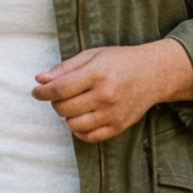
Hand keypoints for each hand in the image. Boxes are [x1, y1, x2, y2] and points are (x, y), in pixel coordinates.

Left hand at [32, 40, 192, 142]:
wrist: (155, 73)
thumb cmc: (121, 61)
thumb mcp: (93, 55)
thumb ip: (65, 68)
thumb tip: (40, 80)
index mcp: (98, 74)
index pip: (59, 89)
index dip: (42, 92)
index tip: (37, 92)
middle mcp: (105, 96)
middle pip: (64, 108)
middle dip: (56, 102)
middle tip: (61, 95)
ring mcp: (113, 114)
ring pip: (73, 124)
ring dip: (68, 116)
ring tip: (75, 105)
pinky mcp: (119, 126)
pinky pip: (89, 137)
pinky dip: (79, 130)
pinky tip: (83, 118)